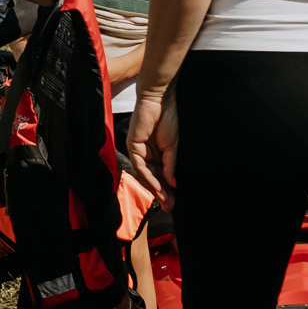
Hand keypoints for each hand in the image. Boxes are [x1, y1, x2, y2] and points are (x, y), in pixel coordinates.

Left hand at [126, 89, 177, 210]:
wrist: (160, 101)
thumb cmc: (168, 119)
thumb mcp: (173, 147)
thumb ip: (170, 165)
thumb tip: (173, 183)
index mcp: (156, 153)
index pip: (160, 176)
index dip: (167, 190)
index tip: (174, 203)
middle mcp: (147, 154)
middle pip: (153, 178)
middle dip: (162, 194)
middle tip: (170, 207)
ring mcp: (139, 150)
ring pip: (146, 175)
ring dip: (156, 189)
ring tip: (167, 201)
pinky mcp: (133, 145)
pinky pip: (140, 166)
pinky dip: (149, 177)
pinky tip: (159, 187)